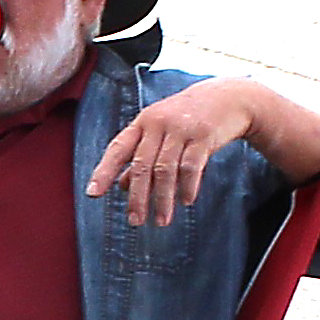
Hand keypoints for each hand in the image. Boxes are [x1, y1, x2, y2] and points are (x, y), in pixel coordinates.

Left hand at [89, 80, 259, 227]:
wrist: (227, 98)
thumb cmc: (187, 118)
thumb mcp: (160, 132)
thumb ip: (141, 156)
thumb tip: (122, 186)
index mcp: (143, 122)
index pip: (118, 149)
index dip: (104, 172)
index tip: (93, 194)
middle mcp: (158, 123)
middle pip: (142, 165)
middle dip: (138, 197)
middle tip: (135, 221)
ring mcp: (181, 128)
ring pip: (166, 169)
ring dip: (163, 199)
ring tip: (162, 221)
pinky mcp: (204, 135)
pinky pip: (191, 166)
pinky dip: (187, 186)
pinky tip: (186, 201)